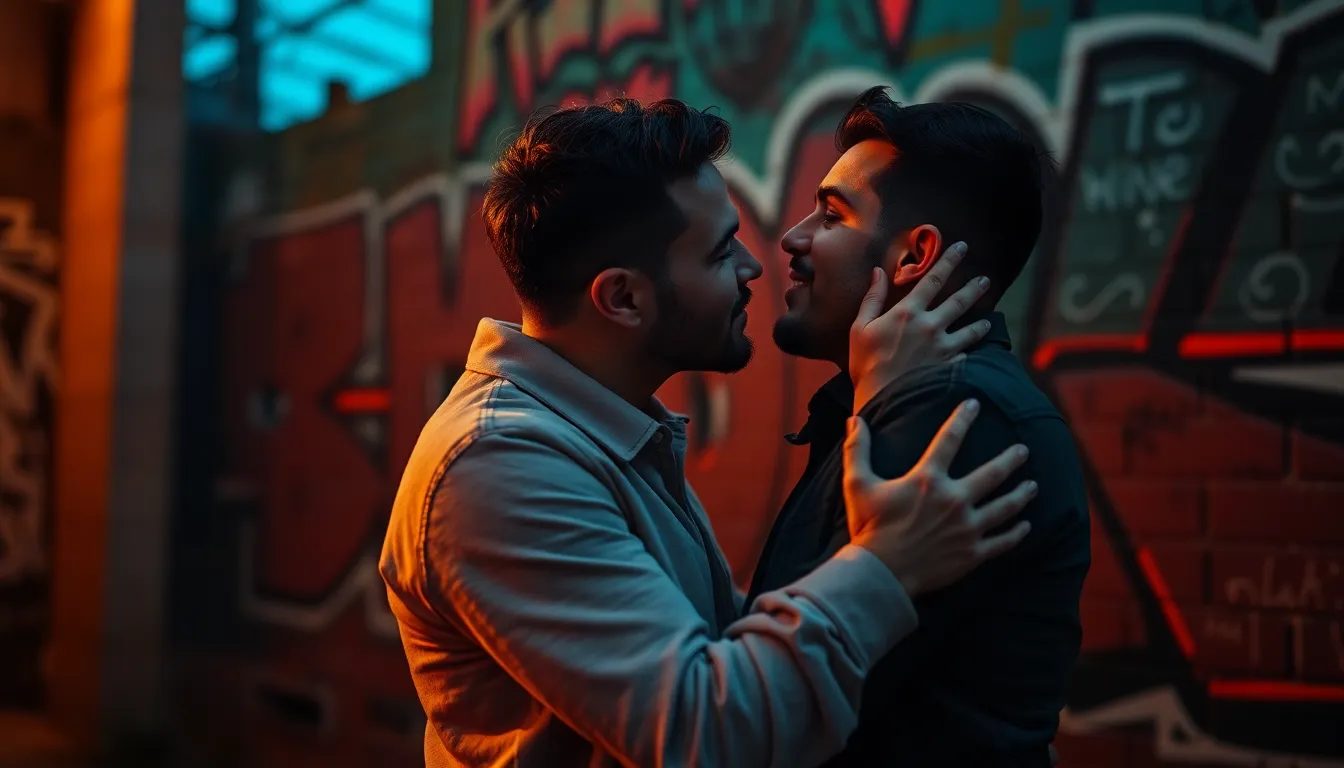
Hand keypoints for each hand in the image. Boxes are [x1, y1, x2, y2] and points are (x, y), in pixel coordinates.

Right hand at [842, 399, 1034, 596]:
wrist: (880, 573)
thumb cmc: (868, 527)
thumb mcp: (857, 484)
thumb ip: (857, 449)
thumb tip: (854, 420)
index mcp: (927, 479)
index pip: (949, 439)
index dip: (963, 418)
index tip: (975, 404)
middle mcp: (953, 499)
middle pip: (992, 473)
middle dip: (1010, 459)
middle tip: (1023, 450)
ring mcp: (967, 527)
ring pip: (1005, 507)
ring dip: (1022, 495)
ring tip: (1033, 486)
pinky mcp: (972, 553)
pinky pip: (1002, 541)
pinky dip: (1016, 533)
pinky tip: (1025, 527)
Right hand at [849, 242, 992, 413]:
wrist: (882, 398)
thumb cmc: (866, 363)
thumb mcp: (860, 327)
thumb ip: (872, 298)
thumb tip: (877, 271)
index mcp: (908, 312)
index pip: (933, 279)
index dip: (949, 260)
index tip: (962, 247)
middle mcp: (930, 325)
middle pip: (959, 300)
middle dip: (974, 287)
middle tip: (986, 279)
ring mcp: (943, 347)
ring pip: (971, 329)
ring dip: (981, 321)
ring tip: (989, 319)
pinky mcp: (949, 367)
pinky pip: (966, 356)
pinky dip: (972, 353)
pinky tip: (977, 353)